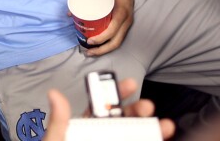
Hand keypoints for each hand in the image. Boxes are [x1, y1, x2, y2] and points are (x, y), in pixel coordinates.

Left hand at [43, 78, 175, 140]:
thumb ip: (59, 124)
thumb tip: (54, 93)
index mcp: (82, 133)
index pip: (100, 110)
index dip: (115, 95)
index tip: (129, 84)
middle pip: (122, 122)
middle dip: (137, 111)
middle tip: (147, 106)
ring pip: (137, 138)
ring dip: (153, 130)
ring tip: (165, 126)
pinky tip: (162, 139)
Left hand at [84, 0, 133, 54]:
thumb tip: (70, 13)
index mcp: (121, 12)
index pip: (112, 31)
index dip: (101, 39)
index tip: (90, 41)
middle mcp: (127, 20)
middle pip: (116, 42)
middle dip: (101, 50)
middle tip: (88, 51)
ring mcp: (128, 23)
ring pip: (118, 42)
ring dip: (105, 49)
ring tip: (92, 52)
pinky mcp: (126, 24)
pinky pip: (119, 38)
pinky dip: (109, 44)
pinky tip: (100, 47)